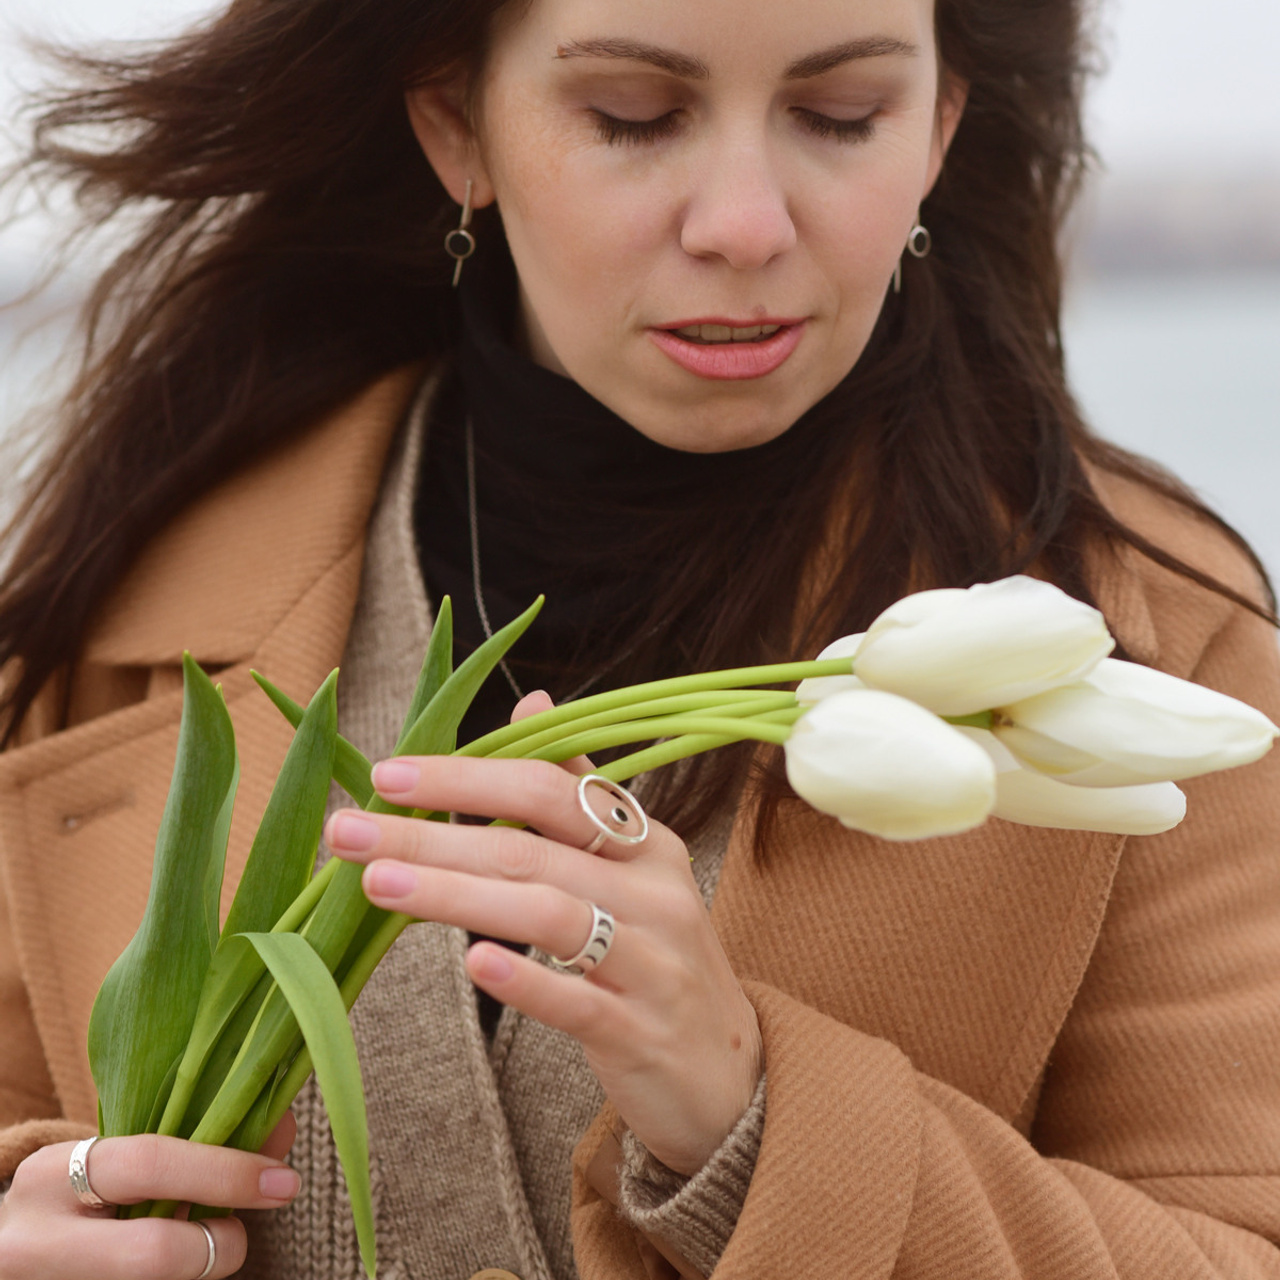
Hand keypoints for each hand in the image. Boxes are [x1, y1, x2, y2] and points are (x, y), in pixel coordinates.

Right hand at [0, 1114, 297, 1279]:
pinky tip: (177, 1265)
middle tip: (239, 1237)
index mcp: (52, 1175)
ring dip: (199, 1270)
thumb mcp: (119, 1161)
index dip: (227, 1171)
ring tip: (196, 1249)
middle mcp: (35, 1241)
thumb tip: (281, 1128)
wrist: (12, 1250)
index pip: (152, 1164)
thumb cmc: (83, 1196)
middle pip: (155, 1254)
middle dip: (219, 1246)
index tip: (283, 1181)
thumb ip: (196, 1140)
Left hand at [324, 693, 762, 1175]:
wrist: (729, 1072)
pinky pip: (578, 1002)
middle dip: (434, 836)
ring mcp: (653, 963)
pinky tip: (473, 963)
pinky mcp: (641, 1032)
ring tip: (377, 884)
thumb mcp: (633, 869)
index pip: (552, 790)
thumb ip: (581, 790)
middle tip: (348, 831)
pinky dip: (526, 980)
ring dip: (456, 897)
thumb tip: (532, 700)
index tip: (388, 775)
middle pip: (535, 850)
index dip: (468, 778)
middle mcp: (655, 892)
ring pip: (549, 916)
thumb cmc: (657, 957)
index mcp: (646, 844)